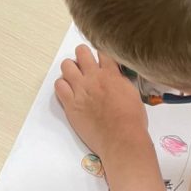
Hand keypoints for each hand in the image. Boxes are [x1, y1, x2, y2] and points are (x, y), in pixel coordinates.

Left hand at [55, 45, 147, 159]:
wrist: (121, 139)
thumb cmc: (131, 120)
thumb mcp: (132, 93)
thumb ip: (120, 80)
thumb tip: (115, 75)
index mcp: (111, 74)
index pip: (102, 51)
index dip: (100, 54)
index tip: (100, 60)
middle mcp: (93, 78)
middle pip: (81, 52)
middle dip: (82, 56)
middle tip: (85, 65)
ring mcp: (80, 89)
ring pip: (66, 65)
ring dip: (70, 69)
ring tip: (74, 77)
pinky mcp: (70, 104)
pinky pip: (59, 86)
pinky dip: (62, 85)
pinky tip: (68, 91)